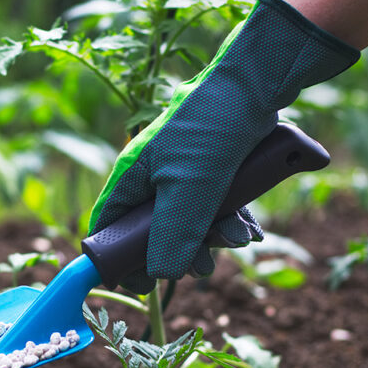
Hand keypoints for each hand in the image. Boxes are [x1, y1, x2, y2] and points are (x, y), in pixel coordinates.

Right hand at [89, 0, 358, 293]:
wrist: (258, 83)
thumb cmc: (211, 129)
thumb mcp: (189, 189)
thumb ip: (172, 235)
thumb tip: (160, 275)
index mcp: (132, 177)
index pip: (109, 227)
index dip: (120, 259)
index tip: (141, 284)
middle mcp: (153, 175)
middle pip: (155, 231)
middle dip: (182, 251)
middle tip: (204, 265)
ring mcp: (185, 172)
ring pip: (191, 221)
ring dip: (215, 237)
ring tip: (239, 239)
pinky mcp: (215, 167)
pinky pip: (218, 206)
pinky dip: (233, 221)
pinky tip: (252, 230)